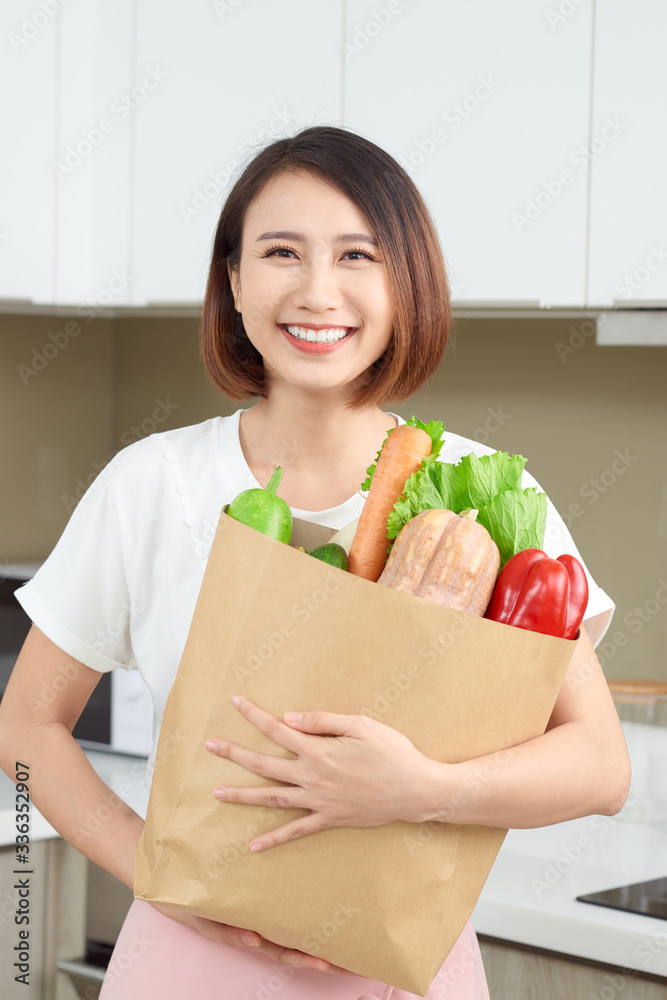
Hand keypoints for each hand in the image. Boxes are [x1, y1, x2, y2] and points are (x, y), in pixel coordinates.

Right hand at [148, 901, 352, 974]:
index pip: (284, 950)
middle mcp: (261, 922)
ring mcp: (260, 906)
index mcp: (250, 932)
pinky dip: (299, 899)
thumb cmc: (189, 902)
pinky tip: (320, 893)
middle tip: (349, 955)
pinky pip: (280, 895)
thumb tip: (254, 940)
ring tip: (344, 926)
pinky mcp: (257, 887)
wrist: (170, 876)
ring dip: (316, 928)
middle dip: (321, 950)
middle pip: (296, 940)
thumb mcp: (205, 921)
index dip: (305, 958)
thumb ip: (228, 932)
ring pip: (292, 921)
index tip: (328, 963)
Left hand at [205, 694, 433, 851]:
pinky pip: (296, 831)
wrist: (416, 790)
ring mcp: (319, 801)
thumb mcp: (362, 725)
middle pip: (264, 764)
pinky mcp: (329, 819)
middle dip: (235, 754)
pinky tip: (254, 845)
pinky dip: (274, 839)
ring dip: (243, 796)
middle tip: (210, 746)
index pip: (277, 730)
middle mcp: (312, 777)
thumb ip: (324, 721)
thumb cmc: (393, 752)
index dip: (254, 715)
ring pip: (272, 798)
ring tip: (217, 794)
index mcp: (319, 750)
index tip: (235, 703)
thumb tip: (289, 718)